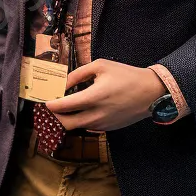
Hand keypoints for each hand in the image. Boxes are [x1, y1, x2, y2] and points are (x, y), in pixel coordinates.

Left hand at [47, 59, 165, 131]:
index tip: (43, 100)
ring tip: (63, 107)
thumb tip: (62, 83)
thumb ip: (78, 74)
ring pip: (76, 127)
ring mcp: (103, 125)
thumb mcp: (101, 66)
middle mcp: (97, 115)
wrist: (152, 92)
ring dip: (66, 119)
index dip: (50, 104)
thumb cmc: (127, 76)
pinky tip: (79, 111)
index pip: (64, 106)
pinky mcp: (109, 129)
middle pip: (66, 124)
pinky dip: (79, 121)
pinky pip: (88, 128)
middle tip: (50, 107)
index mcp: (94, 97)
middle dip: (54, 117)